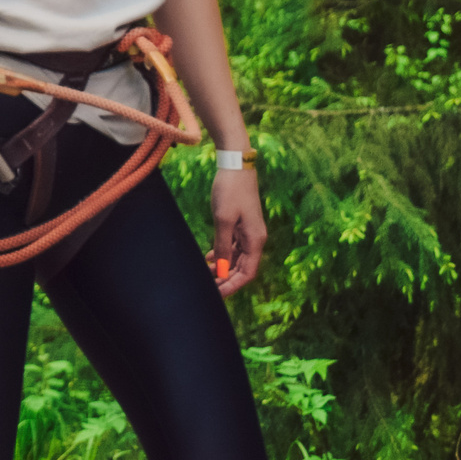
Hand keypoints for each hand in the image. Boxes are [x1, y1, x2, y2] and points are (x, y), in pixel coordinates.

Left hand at [211, 167, 266, 295]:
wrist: (236, 165)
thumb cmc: (231, 191)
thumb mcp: (223, 219)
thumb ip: (223, 245)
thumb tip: (221, 268)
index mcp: (255, 241)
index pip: (247, 273)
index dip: (233, 286)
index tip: (217, 294)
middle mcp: (255, 239)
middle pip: (242, 268)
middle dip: (226, 279)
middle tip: (207, 288)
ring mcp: (248, 232)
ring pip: (236, 258)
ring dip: (223, 268)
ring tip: (205, 274)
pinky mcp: (240, 224)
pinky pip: (233, 246)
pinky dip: (222, 254)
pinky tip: (209, 258)